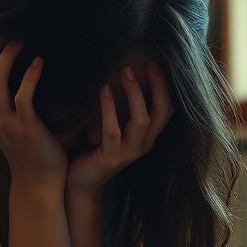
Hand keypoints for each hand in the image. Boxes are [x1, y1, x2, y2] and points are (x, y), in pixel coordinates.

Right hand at [0, 36, 66, 193]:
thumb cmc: (31, 149)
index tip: (2, 30)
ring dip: (9, 56)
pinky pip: (23, 95)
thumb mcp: (12, 122)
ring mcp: (5, 122)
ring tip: (22, 41)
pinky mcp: (25, 127)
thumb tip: (22, 66)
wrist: (39, 181)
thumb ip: (10, 99)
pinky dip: (30, 75)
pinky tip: (39, 63)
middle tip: (10, 28)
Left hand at [66, 61, 175, 198]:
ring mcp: (128, 153)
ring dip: (135, 94)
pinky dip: (109, 109)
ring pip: (140, 121)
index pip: (166, 109)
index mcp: (146, 137)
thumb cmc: (93, 150)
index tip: (156, 63)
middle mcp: (143, 145)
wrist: (80, 184)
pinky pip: (112, 131)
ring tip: (125, 71)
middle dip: (158, 86)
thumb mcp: (114, 128)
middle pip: (161, 112)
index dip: (165, 87)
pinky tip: (104, 90)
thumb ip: (123, 110)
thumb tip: (124, 75)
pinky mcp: (110, 159)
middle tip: (149, 63)